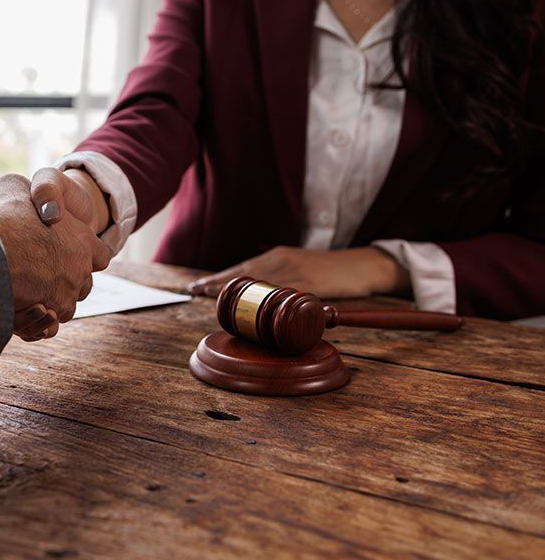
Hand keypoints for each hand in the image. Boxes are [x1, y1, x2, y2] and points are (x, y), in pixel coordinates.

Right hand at [0, 174, 110, 323]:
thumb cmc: (2, 215)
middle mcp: (79, 270)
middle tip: (39, 273)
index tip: (67, 252)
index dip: (85, 254)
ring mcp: (66, 296)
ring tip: (27, 293)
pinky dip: (36, 322)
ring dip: (50, 302)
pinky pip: (46, 326)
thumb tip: (38, 202)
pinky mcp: (47, 316)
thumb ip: (34, 193)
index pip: (100, 255)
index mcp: (82, 240)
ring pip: (64, 307)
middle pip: (82, 284)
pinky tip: (22, 310)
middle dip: (65, 281)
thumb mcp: (15, 186)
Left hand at [186, 246, 409, 299]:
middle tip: (195, 290)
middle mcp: (282, 259)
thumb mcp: (302, 269)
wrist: (364, 265)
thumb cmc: (332, 271)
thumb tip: (262, 299)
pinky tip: (248, 303)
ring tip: (209, 293)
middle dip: (218, 281)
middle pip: (243, 272)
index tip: (200, 285)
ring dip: (231, 287)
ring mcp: (294, 270)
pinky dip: (261, 297)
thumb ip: (282, 280)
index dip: (221, 277)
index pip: (243, 267)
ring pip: (255, 280)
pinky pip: (279, 291)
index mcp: (279, 256)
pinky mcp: (307, 281)